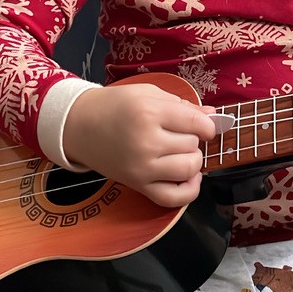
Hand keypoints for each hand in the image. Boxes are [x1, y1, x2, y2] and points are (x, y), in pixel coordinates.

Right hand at [62, 83, 216, 206]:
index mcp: (149, 112)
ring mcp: (142, 167)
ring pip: (189, 169)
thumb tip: (213, 115)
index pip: (196, 123)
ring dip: (192, 160)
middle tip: (178, 133)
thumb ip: (182, 104)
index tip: (204, 125)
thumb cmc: (113, 105)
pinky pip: (173, 198)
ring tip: (180, 152)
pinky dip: (189, 191)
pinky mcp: (137, 185)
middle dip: (192, 138)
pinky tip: (188, 178)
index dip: (207, 125)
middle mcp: (146, 142)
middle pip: (192, 145)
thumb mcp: (147, 93)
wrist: (79, 126)